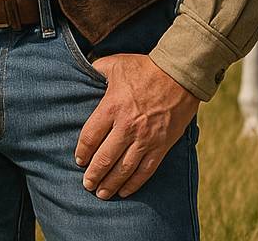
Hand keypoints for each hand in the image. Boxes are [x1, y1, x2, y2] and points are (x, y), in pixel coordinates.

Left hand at [75, 53, 199, 199]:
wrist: (179, 75)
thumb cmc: (144, 68)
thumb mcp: (114, 64)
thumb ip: (95, 69)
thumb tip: (81, 70)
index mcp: (111, 107)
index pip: (90, 137)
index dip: (82, 152)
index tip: (79, 160)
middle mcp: (127, 127)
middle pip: (104, 158)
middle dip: (93, 174)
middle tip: (86, 184)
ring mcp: (145, 139)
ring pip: (124, 169)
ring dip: (110, 184)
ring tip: (101, 193)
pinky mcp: (161, 146)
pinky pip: (145, 170)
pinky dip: (134, 183)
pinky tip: (124, 191)